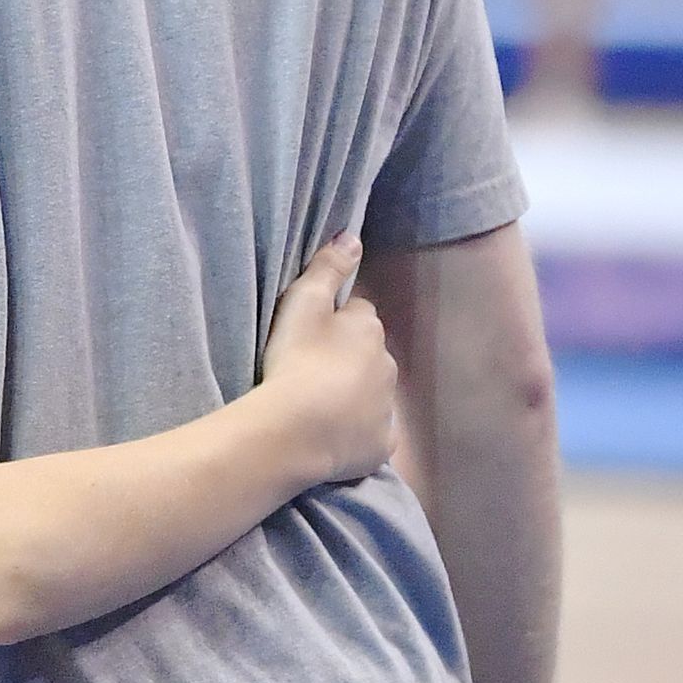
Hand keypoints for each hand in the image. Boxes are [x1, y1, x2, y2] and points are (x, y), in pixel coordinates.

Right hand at [257, 236, 397, 485]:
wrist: (296, 429)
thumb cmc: (295, 359)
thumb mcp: (303, 302)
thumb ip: (328, 267)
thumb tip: (353, 236)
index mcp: (369, 328)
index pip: (358, 314)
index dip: (335, 321)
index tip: (310, 333)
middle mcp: (387, 365)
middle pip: (368, 354)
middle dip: (348, 358)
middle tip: (310, 368)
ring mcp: (386, 409)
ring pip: (371, 392)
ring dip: (351, 393)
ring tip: (316, 403)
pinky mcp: (380, 446)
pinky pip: (370, 433)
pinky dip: (355, 431)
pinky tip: (332, 435)